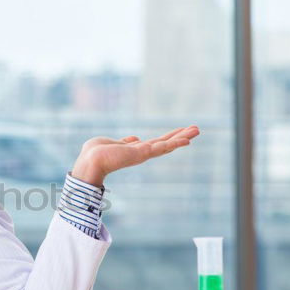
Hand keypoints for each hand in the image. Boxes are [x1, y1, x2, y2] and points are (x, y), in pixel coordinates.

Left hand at [71, 125, 199, 185]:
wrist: (91, 160)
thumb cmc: (95, 153)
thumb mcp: (112, 143)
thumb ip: (125, 142)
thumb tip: (134, 138)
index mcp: (134, 150)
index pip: (155, 143)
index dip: (167, 138)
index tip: (179, 134)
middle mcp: (141, 153)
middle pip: (165, 143)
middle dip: (180, 136)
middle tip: (196, 129)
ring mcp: (144, 154)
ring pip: (167, 144)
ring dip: (183, 137)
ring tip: (198, 130)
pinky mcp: (144, 153)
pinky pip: (163, 147)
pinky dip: (176, 143)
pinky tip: (187, 139)